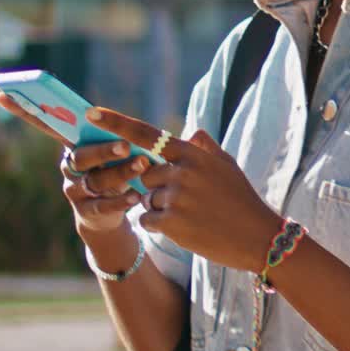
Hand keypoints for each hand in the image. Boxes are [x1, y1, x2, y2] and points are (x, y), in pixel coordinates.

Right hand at [0, 91, 143, 236]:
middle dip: (103, 150)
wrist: (104, 215)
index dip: (22, 110)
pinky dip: (121, 200)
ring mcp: (75, 191)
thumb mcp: (107, 151)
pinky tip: (136, 196)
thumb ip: (106, 134)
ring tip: (141, 166)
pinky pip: (103, 205)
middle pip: (81, 157)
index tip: (1, 93)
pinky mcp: (87, 212)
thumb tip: (106, 115)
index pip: (44, 124)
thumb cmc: (110, 171)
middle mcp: (68, 166)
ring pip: (96, 181)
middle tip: (125, 145)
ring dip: (120, 173)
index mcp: (71, 145)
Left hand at [84, 107, 280, 270]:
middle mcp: (181, 171)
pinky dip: (159, 226)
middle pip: (144, 175)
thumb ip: (204, 148)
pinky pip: (147, 221)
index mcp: (192, 153)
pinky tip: (185, 229)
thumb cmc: (242, 200)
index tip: (91, 113)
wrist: (258, 236)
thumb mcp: (226, 166)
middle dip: (157, 187)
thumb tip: (192, 132)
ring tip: (191, 216)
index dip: (116, 123)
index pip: (146, 134)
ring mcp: (175, 197)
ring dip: (160, 209)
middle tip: (187, 200)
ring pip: (146, 199)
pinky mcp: (172, 223)